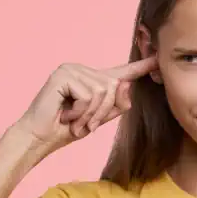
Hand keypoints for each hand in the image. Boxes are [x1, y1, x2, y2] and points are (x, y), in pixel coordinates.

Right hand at [13, 56, 157, 154]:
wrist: (39, 138)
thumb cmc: (67, 129)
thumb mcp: (98, 119)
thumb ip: (116, 105)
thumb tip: (126, 85)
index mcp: (93, 80)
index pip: (121, 72)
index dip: (141, 67)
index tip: (158, 59)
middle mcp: (83, 70)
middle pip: (114, 87)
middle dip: (102, 112)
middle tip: (83, 123)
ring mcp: (72, 69)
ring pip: (103, 92)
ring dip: (89, 114)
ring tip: (73, 119)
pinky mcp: (63, 74)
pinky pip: (88, 96)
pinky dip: (79, 111)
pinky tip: (65, 113)